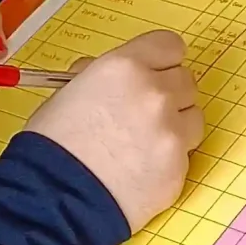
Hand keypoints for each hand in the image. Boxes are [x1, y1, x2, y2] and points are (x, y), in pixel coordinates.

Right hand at [24, 30, 202, 230]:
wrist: (54, 198)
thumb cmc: (52, 145)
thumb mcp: (68, 92)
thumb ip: (100, 76)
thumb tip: (113, 77)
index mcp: (126, 67)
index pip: (170, 46)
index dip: (161, 60)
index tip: (154, 72)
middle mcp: (155, 94)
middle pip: (186, 80)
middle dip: (168, 93)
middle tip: (142, 113)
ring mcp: (172, 132)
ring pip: (193, 117)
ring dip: (174, 126)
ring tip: (141, 144)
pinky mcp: (178, 167)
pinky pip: (184, 155)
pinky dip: (168, 160)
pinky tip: (139, 169)